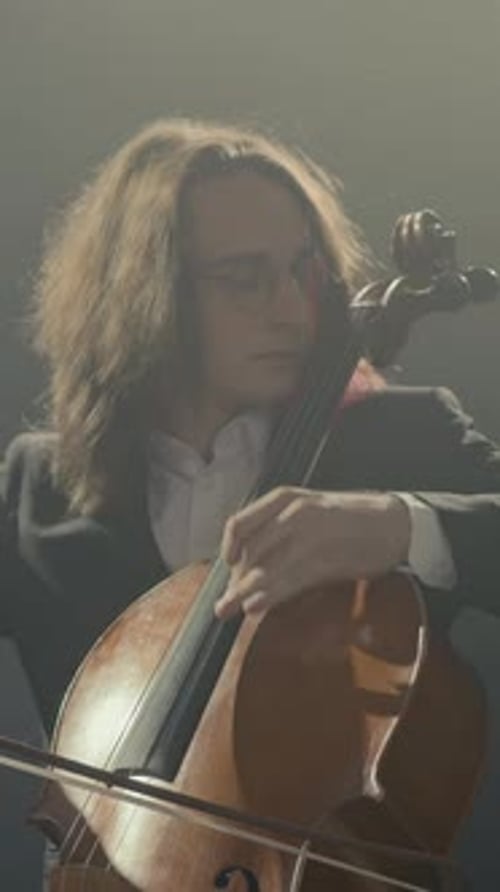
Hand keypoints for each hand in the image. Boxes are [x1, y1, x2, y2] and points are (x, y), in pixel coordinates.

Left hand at [215, 487, 410, 617]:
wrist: (393, 523)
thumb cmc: (349, 518)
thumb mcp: (308, 509)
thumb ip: (278, 528)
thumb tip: (249, 560)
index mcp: (285, 498)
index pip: (240, 524)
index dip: (228, 550)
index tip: (227, 567)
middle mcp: (293, 514)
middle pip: (250, 553)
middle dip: (235, 581)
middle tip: (224, 603)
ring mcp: (310, 536)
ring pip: (266, 569)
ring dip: (244, 593)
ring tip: (230, 610)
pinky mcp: (326, 560)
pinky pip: (290, 581)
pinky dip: (270, 596)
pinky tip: (257, 607)